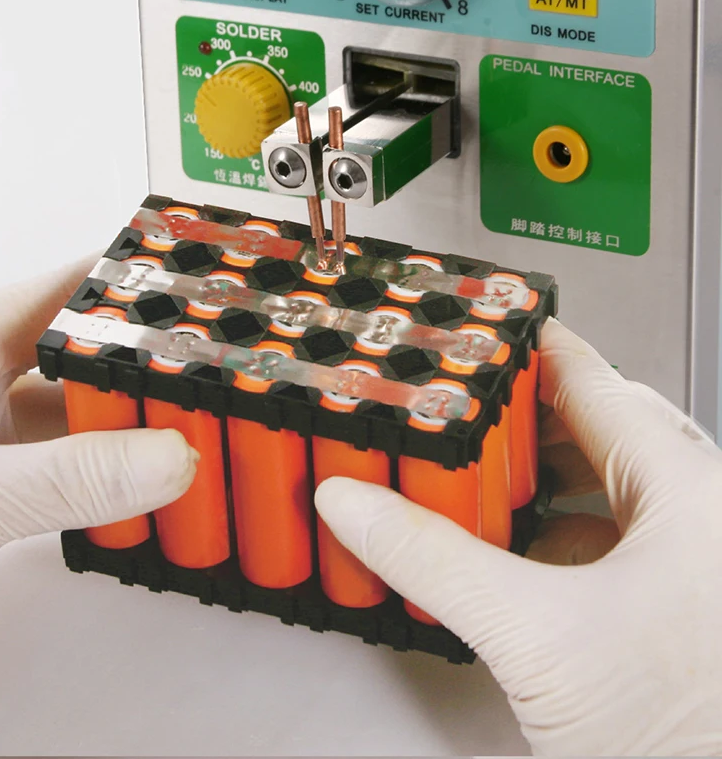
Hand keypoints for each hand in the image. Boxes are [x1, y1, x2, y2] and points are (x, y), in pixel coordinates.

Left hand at [0, 258, 196, 628]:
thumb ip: (62, 479)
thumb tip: (167, 457)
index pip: (68, 290)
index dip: (138, 282)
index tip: (206, 291)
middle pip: (90, 354)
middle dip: (152, 363)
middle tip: (219, 374)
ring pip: (86, 418)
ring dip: (139, 427)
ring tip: (203, 427)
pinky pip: (76, 471)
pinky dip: (118, 479)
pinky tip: (154, 487)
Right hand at [316, 319, 721, 755]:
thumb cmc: (679, 734)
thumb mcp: (532, 631)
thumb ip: (432, 558)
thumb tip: (357, 505)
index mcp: (686, 493)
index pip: (597, 383)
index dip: (537, 348)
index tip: (497, 325)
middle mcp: (700, 516)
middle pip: (601, 430)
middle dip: (528, 418)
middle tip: (472, 404)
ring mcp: (693, 563)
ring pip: (608, 487)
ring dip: (542, 478)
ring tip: (484, 473)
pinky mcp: (678, 606)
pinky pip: (612, 539)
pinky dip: (559, 531)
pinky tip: (521, 552)